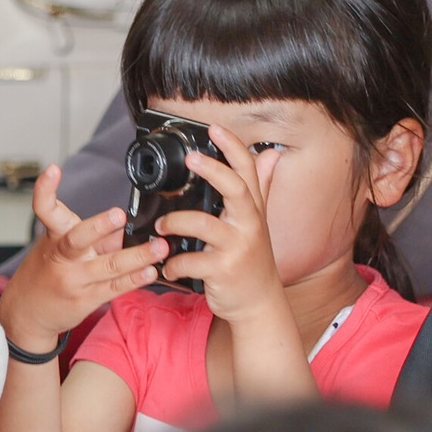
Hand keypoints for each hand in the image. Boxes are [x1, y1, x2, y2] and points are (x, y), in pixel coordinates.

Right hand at [0, 165, 167, 349]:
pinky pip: (114, 288)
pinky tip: (151, 272)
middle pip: (78, 239)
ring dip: (137, 256)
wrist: (26, 313)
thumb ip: (93, 237)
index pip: (44, 209)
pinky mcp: (86, 299)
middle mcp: (61, 258)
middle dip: (99, 226)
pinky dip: (134, 279)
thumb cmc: (45, 274)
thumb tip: (125, 227)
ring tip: (160, 247)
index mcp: (53, 238)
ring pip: (108, 266)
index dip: (45, 188)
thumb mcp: (59, 249)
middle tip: (120, 215)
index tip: (52, 170)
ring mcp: (74, 280)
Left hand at [155, 124, 284, 324]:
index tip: (214, 128)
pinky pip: (190, 261)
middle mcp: (249, 226)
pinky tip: (167, 265)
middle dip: (213, 170)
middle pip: (236, 189)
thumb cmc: (251, 260)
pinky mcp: (223, 271)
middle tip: (191, 157)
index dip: (233, 147)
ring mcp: (237, 248)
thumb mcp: (258, 222)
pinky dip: (173, 263)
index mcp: (253, 211)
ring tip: (161, 226)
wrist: (258, 303)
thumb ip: (261, 187)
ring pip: (203, 224)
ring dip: (175, 222)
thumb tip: (270, 154)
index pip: (248, 171)